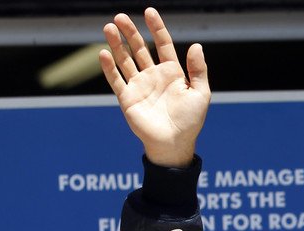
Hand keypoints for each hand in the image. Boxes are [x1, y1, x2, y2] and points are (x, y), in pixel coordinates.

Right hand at [100, 7, 210, 166]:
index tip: (150, 12)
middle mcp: (153, 76)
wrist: (174, 144)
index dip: (156, 28)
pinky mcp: (127, 99)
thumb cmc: (190, 121)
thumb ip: (198, 70)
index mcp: (172, 72)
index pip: (162, 44)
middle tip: (120, 17)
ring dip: (116, 44)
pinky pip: (116, 80)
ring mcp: (139, 86)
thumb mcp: (200, 93)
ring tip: (109, 27)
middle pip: (139, 48)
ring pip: (125, 60)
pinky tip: (103, 53)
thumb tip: (196, 45)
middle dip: (130, 32)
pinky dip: (109, 68)